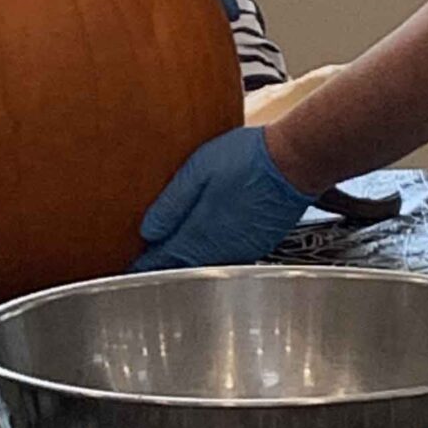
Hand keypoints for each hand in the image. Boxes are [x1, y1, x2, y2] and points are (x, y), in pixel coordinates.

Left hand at [133, 125, 311, 270]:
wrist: (295, 161)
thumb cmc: (248, 159)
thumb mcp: (198, 171)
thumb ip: (172, 203)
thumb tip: (149, 230)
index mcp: (201, 232)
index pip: (164, 259)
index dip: (145, 265)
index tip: (132, 269)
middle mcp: (220, 249)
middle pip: (184, 266)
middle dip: (164, 266)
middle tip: (147, 264)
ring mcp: (241, 250)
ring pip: (205, 264)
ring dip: (188, 262)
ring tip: (172, 255)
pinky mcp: (257, 245)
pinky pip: (226, 258)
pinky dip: (210, 256)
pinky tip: (207, 244)